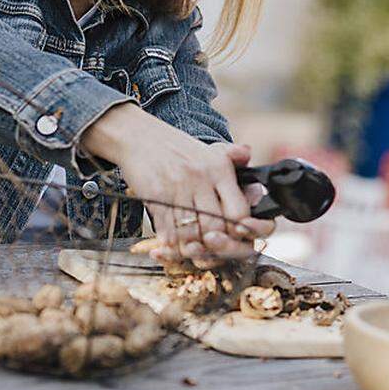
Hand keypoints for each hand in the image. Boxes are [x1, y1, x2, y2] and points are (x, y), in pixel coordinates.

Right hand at [82, 103, 275, 259]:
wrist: (139, 136)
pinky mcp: (156, 196)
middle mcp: (201, 178)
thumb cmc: (178, 150)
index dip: (241, 231)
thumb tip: (248, 154)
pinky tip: (171, 249)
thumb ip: (233, 157)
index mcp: (220, 169)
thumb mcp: (210, 150)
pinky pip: (167, 230)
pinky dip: (171, 245)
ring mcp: (178, 188)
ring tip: (195, 253)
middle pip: (216, 227)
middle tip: (214, 252)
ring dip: (193, 250)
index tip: (238, 238)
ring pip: (191, 233)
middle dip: (217, 247)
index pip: (239, 210)